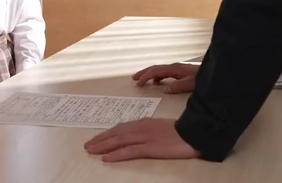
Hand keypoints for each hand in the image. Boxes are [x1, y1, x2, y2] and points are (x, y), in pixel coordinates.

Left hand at [84, 118, 199, 161]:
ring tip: (91, 150)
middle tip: (87, 145)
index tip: (96, 138)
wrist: (193, 133)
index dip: (107, 133)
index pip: (121, 127)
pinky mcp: (150, 147)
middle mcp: (142, 127)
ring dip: (103, 145)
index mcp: (144, 122)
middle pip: (116, 133)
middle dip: (101, 139)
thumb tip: (137, 135)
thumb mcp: (161, 128)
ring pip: (119, 140)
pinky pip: (129, 151)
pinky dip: (116, 154)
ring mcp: (145, 137)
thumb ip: (148, 130)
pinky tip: (106, 158)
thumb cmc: (181, 132)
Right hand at [133, 63, 197, 93]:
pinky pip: (165, 73)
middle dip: (144, 73)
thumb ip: (178, 86)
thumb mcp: (191, 84)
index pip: (156, 70)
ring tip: (142, 81)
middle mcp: (174, 67)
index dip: (146, 76)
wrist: (215, 73)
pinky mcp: (180, 72)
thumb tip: (166, 89)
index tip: (138, 83)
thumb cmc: (203, 78)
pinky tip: (157, 82)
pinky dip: (157, 76)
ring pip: (160, 70)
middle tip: (134, 79)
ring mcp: (177, 69)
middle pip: (156, 68)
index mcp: (174, 69)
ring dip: (150, 74)